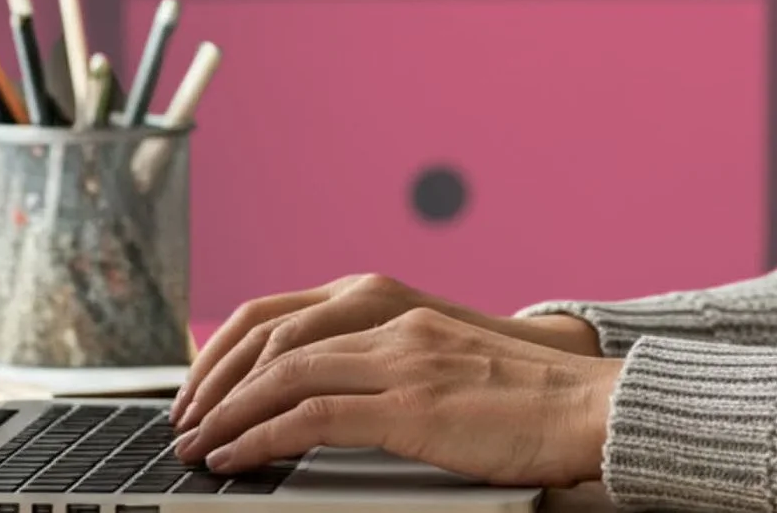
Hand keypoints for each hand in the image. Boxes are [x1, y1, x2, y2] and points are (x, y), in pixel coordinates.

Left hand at [170, 306, 622, 487]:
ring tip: (196, 447)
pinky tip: (235, 461)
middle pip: (273, 337)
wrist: (592, 407)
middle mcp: (396, 325)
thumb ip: (400, 374)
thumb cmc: (534, 403)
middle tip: (184, 422)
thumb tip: (344, 408)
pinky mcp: (411, 407)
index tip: (205, 388)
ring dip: (225, 413)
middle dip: (214, 382)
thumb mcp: (455, 371)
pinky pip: (310, 418)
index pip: (290, 315)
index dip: (234, 351)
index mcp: (403, 313)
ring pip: (281, 374)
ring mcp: (403, 362)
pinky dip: (259, 439)